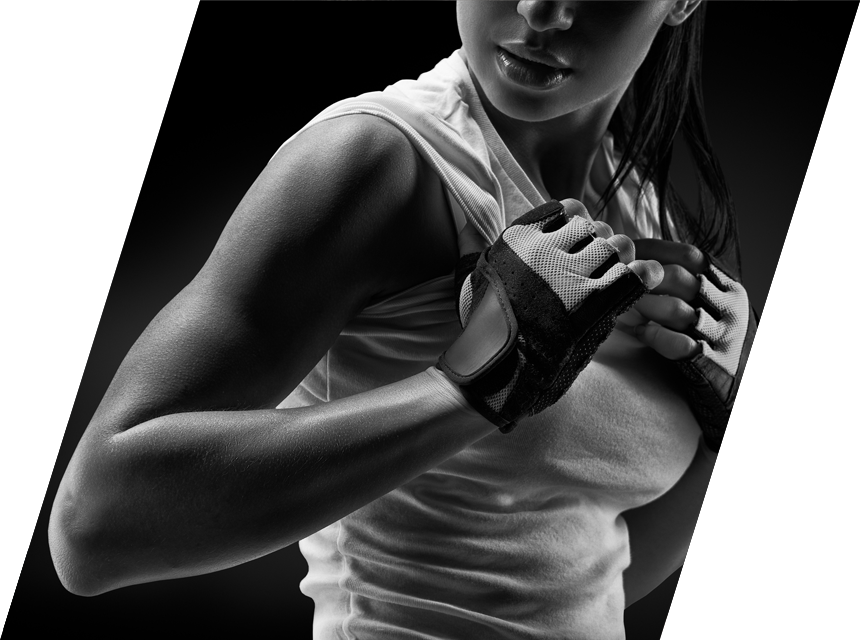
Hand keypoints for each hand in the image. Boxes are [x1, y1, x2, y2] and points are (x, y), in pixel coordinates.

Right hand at [438, 199, 662, 431]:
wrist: (494, 369)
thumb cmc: (482, 327)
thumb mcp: (472, 275)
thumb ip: (472, 243)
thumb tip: (463, 221)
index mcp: (519, 239)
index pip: (569, 210)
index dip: (581, 223)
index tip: (581, 240)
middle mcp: (546, 251)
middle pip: (596, 228)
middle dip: (604, 242)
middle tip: (602, 264)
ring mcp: (570, 277)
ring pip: (617, 247)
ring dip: (623, 260)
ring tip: (618, 275)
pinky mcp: (591, 306)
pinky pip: (633, 275)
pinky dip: (645, 274)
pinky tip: (647, 279)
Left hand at [624, 238, 791, 456]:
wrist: (743, 393)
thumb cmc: (712, 342)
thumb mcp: (707, 306)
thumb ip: (681, 285)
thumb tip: (634, 259)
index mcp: (726, 286)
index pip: (690, 257)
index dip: (654, 252)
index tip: (624, 251)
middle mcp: (729, 307)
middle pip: (680, 279)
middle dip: (641, 278)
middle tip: (612, 279)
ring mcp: (723, 335)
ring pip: (677, 310)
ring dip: (643, 306)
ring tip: (619, 306)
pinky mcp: (714, 363)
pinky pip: (680, 345)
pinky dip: (654, 336)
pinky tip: (638, 332)